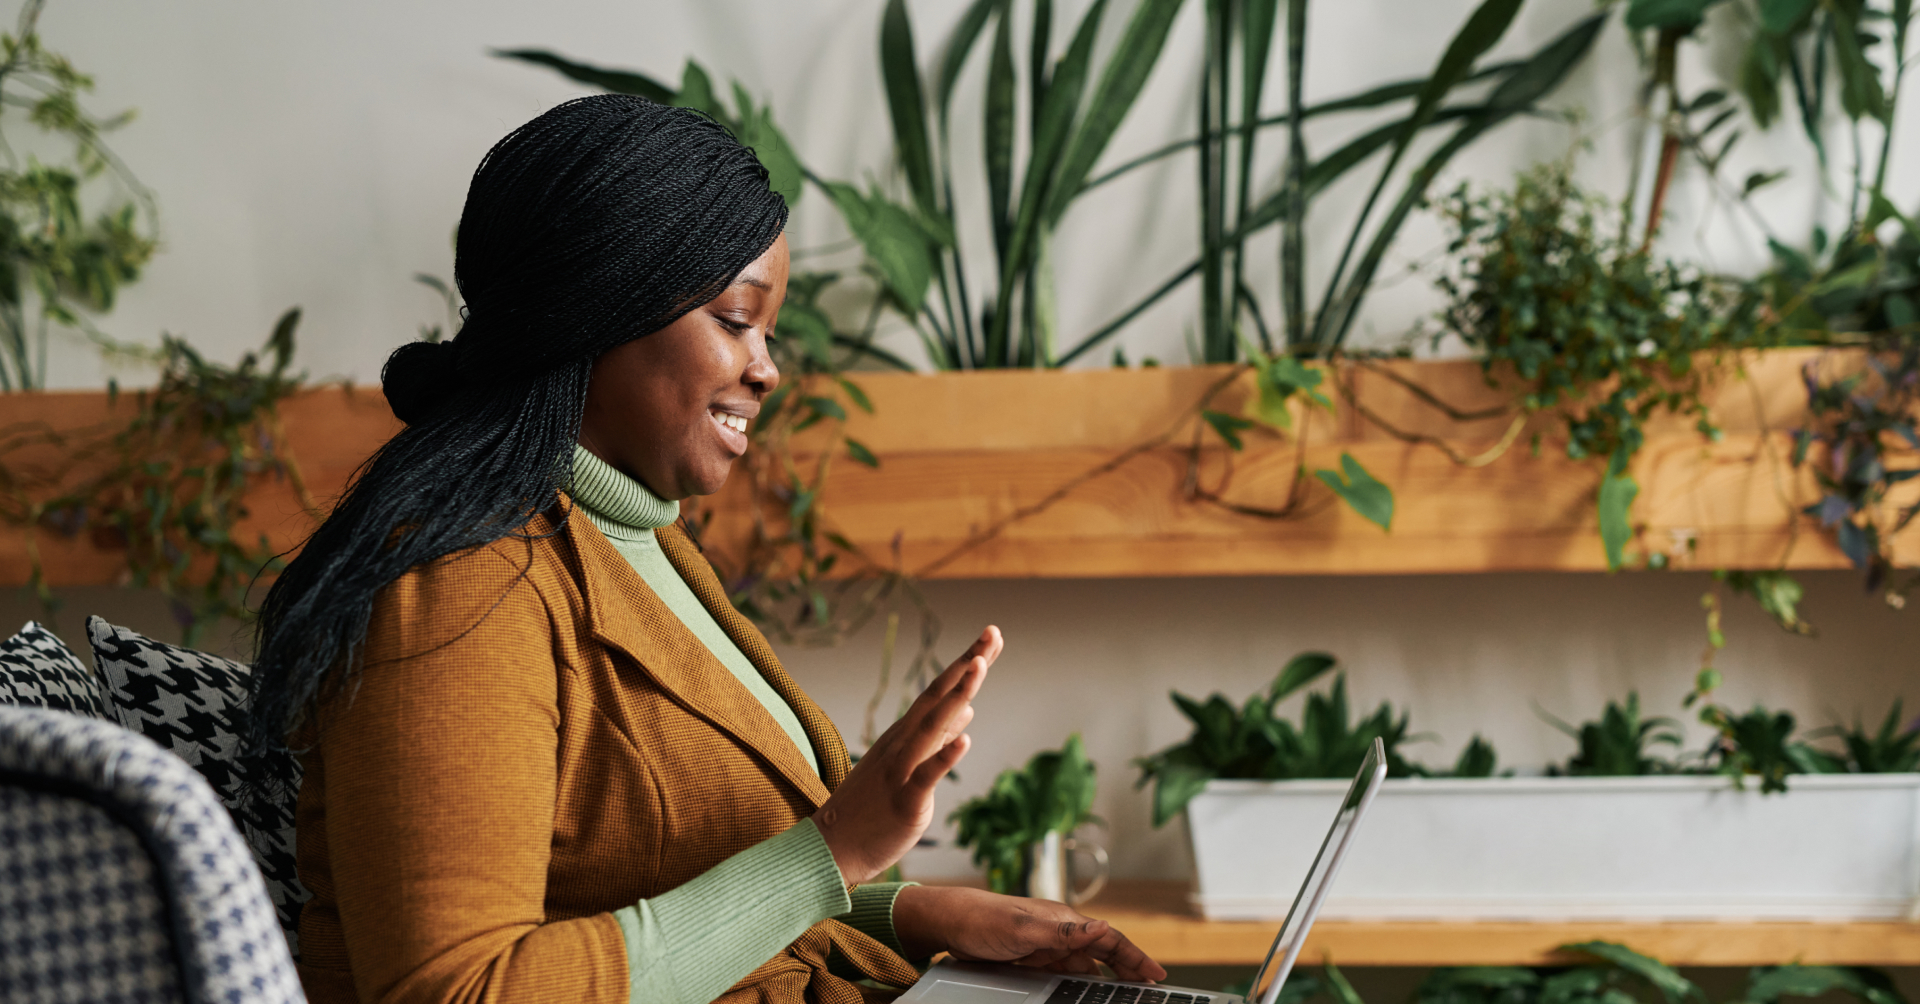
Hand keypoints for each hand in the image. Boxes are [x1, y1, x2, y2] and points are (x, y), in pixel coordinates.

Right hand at [815, 626, 1002, 884]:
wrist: (830, 850)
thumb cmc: (871, 810)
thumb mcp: (909, 767)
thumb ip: (939, 738)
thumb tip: (969, 710)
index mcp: (905, 736)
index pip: (939, 692)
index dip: (965, 664)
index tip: (991, 637)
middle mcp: (902, 745)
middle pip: (937, 697)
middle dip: (966, 664)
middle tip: (991, 631)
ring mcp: (900, 770)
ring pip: (931, 727)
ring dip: (956, 695)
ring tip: (979, 665)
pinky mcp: (904, 801)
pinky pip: (926, 776)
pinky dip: (944, 756)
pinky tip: (966, 740)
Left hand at [891, 886, 1166, 982]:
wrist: (950, 924)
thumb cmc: (984, 919)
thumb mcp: (1024, 928)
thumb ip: (1063, 932)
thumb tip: (1102, 926)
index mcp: (1063, 921)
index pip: (1108, 940)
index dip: (1134, 957)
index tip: (1155, 975)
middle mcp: (1060, 934)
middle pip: (1103, 955)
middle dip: (1127, 970)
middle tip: (1150, 988)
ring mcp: (1047, 948)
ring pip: (1085, 967)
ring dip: (1105, 981)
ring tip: (1126, 995)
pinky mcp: (1033, 961)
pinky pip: (1065, 975)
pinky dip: (1081, 985)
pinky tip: (1086, 995)